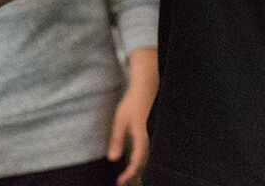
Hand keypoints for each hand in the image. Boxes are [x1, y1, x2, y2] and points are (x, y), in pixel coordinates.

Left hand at [107, 47, 157, 184]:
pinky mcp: (150, 132)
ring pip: (146, 158)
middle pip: (144, 163)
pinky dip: (140, 160)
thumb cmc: (133, 102)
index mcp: (142, 136)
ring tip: (127, 177)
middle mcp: (149, 138)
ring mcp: (151, 135)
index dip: (130, 173)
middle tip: (123, 182)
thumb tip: (112, 159)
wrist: (146, 88)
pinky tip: (134, 162)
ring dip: (137, 169)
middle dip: (134, 175)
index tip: (120, 182)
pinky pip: (147, 151)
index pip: (138, 161)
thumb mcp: (120, 120)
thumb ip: (117, 139)